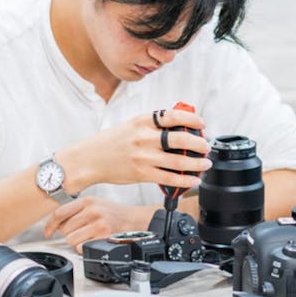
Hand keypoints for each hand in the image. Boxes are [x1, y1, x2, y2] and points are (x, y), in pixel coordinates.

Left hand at [44, 196, 154, 248]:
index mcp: (87, 201)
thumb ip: (76, 210)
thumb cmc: (113, 213)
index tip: (48, 232)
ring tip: (87, 236)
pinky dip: (84, 248)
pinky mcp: (103, 237)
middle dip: (68, 233)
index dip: (50, 225)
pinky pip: (81, 247)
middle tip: (79, 231)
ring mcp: (98, 224)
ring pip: (71, 240)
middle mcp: (92, 211)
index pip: (59, 213)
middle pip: (64, 229)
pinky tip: (92, 241)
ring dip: (76, 241)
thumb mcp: (95, 204)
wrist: (135, 219)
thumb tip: (56, 223)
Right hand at [57, 107, 211, 191]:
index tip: (202, 124)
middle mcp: (144, 137)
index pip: (174, 116)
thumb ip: (153, 125)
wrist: (89, 159)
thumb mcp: (132, 125)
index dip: (192, 120)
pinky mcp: (142, 174)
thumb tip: (179, 126)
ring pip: (179, 161)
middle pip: (181, 139)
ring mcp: (144, 157)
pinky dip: (185, 180)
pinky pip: (170, 178)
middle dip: (200, 144)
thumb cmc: (111, 142)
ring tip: (205, 163)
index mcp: (143, 121)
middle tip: (206, 146)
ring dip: (197, 163)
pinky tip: (193, 180)